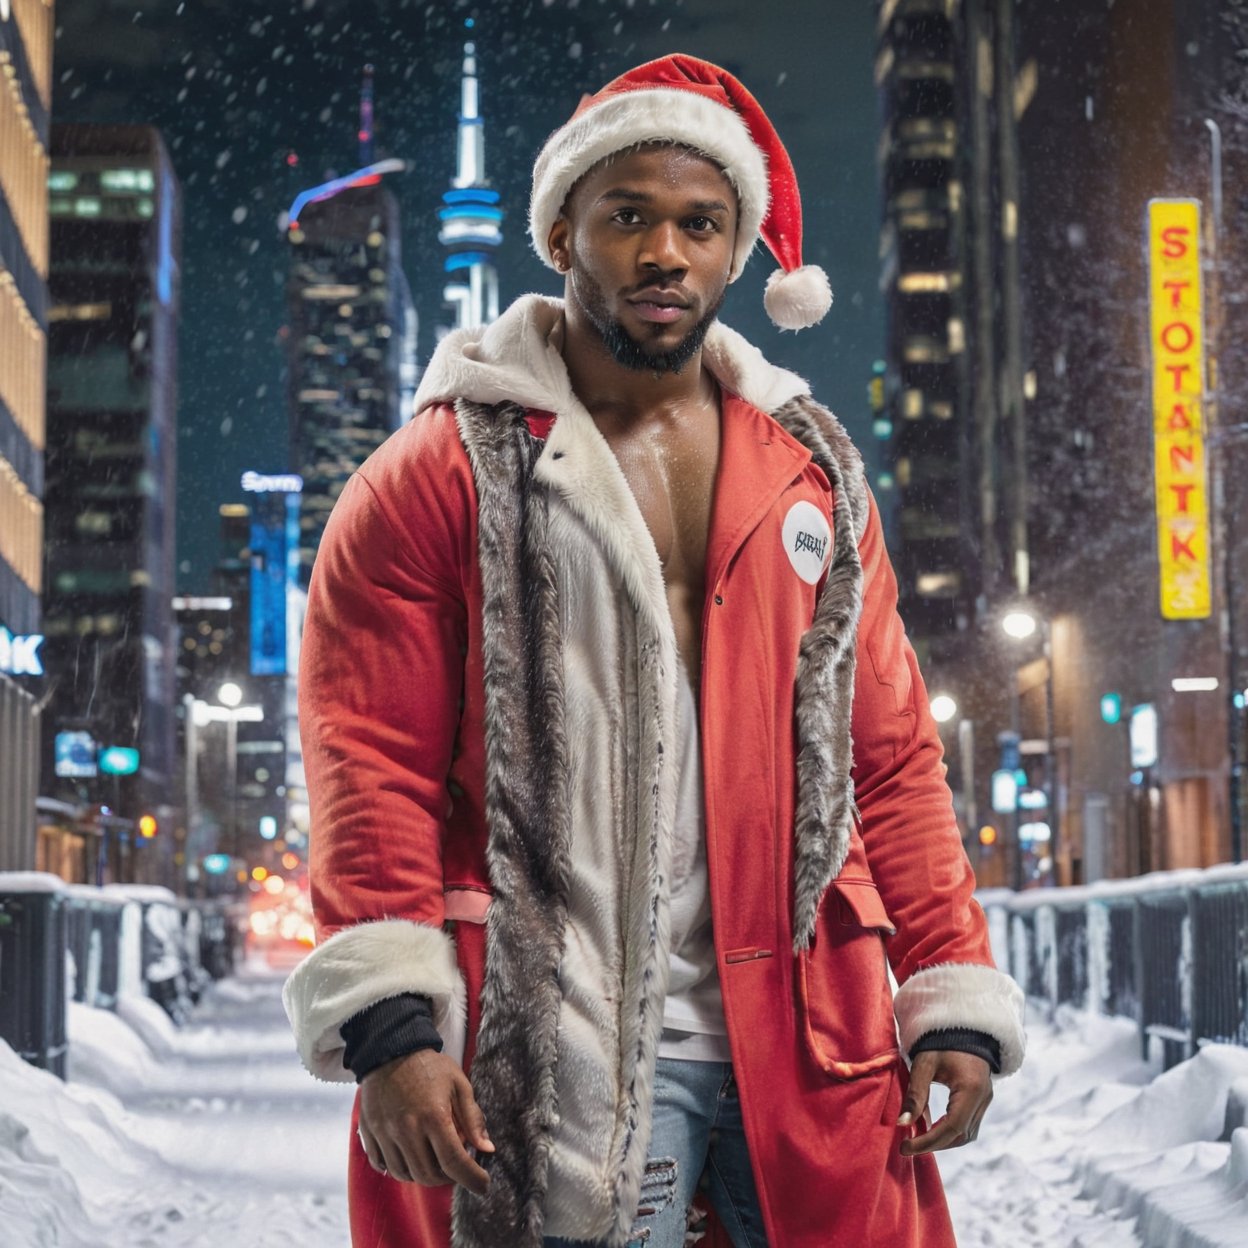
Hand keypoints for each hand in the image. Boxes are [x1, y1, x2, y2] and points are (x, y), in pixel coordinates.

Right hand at [357, 1048, 493, 1192]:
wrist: (390, 1049)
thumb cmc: (430, 1067)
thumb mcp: (459, 1084)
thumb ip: (472, 1118)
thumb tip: (487, 1149)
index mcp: (433, 1116)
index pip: (455, 1162)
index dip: (472, 1178)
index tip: (483, 1185)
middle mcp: (407, 1129)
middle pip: (429, 1174)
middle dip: (448, 1178)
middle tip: (457, 1167)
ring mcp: (385, 1134)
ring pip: (406, 1174)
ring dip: (424, 1174)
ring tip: (435, 1160)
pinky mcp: (369, 1134)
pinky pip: (384, 1166)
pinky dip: (400, 1168)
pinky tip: (411, 1155)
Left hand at [897, 1050, 992, 1156]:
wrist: (959, 1025)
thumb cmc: (939, 1042)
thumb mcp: (923, 1064)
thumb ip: (915, 1094)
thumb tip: (902, 1124)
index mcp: (971, 1089)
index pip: (951, 1128)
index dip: (928, 1142)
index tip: (905, 1148)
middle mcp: (984, 1098)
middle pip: (961, 1135)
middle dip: (934, 1144)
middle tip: (908, 1147)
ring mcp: (986, 1099)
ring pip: (967, 1133)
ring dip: (942, 1140)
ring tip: (917, 1138)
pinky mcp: (982, 1098)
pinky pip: (968, 1123)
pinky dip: (949, 1130)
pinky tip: (929, 1126)